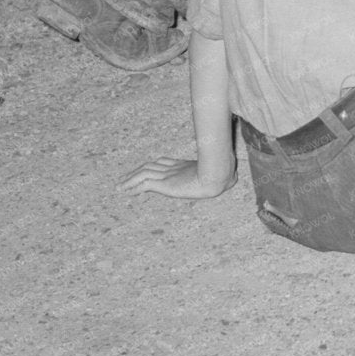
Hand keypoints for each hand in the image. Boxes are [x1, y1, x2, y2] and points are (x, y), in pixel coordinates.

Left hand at [118, 156, 233, 199]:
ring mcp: (168, 175)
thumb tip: (234, 177)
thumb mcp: (223, 176)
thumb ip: (224, 176)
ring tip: (120, 186)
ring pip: (143, 173)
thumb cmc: (224, 175)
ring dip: (130, 179)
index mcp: (185, 166)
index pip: (164, 163)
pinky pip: (143, 183)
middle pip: (150, 166)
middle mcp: (174, 169)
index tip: (146, 169)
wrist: (218, 176)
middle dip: (137, 171)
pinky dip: (133, 186)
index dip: (153, 166)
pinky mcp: (164, 183)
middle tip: (126, 177)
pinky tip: (125, 191)